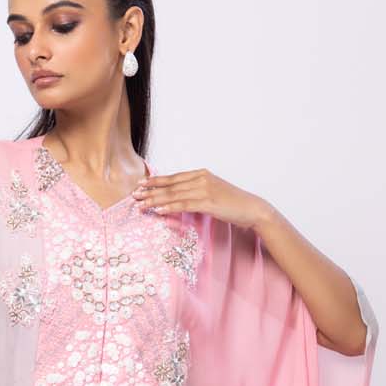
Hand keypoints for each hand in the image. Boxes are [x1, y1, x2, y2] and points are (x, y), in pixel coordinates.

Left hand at [133, 166, 273, 229]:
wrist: (251, 208)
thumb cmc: (232, 203)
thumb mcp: (212, 193)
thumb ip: (196, 192)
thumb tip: (179, 198)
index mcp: (200, 174)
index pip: (173, 177)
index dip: (156, 180)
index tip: (141, 184)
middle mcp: (201, 178)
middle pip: (170, 185)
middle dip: (151, 190)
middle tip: (134, 195)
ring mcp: (205, 189)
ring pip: (174, 195)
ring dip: (156, 200)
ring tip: (141, 204)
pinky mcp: (208, 202)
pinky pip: (184, 205)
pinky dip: (170, 207)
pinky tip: (158, 211)